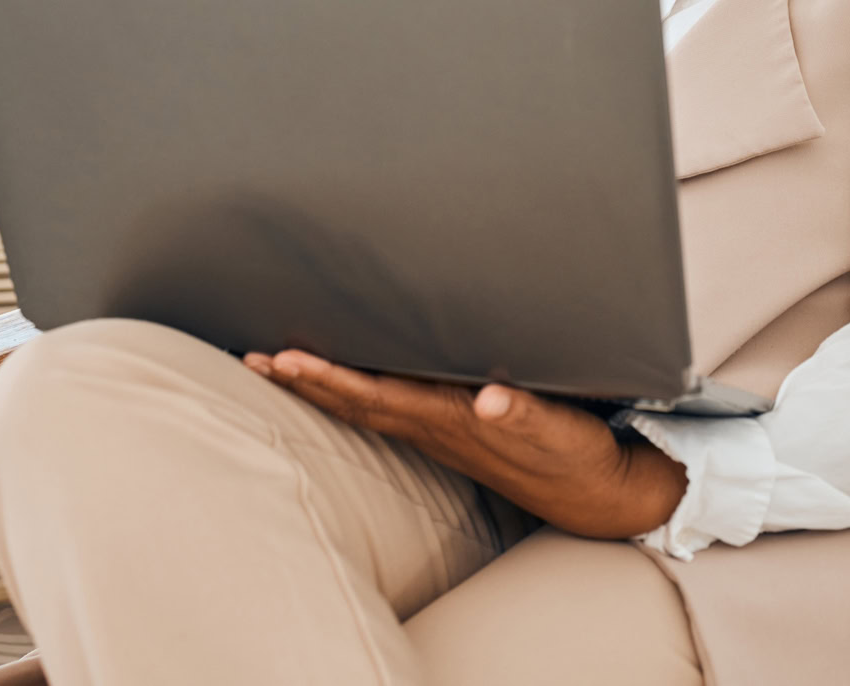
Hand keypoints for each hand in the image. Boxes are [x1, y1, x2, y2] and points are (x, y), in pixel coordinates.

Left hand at [242, 349, 686, 539]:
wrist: (595, 493)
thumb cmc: (574, 452)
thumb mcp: (557, 428)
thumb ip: (522, 410)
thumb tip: (489, 399)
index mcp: (453, 419)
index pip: (377, 394)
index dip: (331, 378)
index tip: (288, 360)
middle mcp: (437, 427)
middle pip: (355, 402)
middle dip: (304, 382)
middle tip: (254, 358)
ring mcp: (440, 433)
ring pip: (365, 408)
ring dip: (318, 389)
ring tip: (275, 367)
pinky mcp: (450, 432)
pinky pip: (385, 410)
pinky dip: (351, 395)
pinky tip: (334, 384)